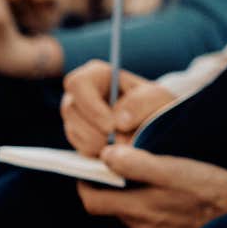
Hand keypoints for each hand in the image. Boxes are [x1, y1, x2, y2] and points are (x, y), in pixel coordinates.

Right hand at [61, 60, 175, 157]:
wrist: (157, 123)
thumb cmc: (154, 103)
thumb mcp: (156, 97)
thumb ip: (141, 103)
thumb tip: (118, 122)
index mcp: (97, 75)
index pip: (78, 83)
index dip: (91, 106)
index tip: (111, 126)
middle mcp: (81, 94)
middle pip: (70, 109)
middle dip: (93, 130)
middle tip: (117, 143)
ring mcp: (76, 116)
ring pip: (73, 131)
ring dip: (96, 143)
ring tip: (121, 145)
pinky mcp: (79, 136)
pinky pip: (79, 147)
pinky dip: (97, 152)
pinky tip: (115, 149)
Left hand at [78, 146, 226, 227]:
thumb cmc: (211, 192)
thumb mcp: (174, 169)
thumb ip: (137, 162)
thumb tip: (106, 155)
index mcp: (137, 209)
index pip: (93, 202)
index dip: (86, 186)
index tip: (89, 172)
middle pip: (117, 210)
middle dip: (119, 192)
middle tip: (132, 171)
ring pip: (139, 220)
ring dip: (143, 203)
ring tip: (163, 185)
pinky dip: (161, 216)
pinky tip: (181, 204)